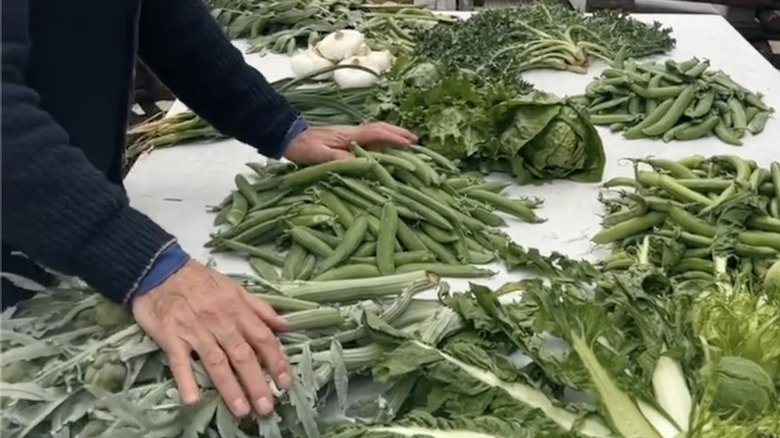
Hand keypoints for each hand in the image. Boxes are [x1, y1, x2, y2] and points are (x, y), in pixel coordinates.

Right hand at [131, 260, 288, 416]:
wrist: (159, 269)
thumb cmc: (200, 279)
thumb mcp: (235, 287)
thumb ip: (260, 308)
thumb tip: (285, 325)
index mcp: (237, 308)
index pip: (262, 337)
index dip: (276, 361)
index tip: (284, 383)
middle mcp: (219, 320)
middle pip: (242, 354)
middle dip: (256, 382)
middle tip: (266, 407)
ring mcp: (194, 329)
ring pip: (216, 361)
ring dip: (230, 388)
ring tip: (241, 410)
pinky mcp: (170, 335)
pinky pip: (179, 361)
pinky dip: (186, 380)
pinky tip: (193, 400)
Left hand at [283, 122, 417, 164]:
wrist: (289, 137)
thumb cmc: (305, 147)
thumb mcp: (322, 156)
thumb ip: (342, 159)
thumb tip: (364, 164)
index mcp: (350, 134)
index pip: (377, 133)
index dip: (395, 138)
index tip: (411, 144)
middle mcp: (354, 131)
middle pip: (381, 129)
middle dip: (399, 133)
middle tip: (416, 141)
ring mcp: (350, 133)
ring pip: (377, 131)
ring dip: (393, 135)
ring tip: (407, 143)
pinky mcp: (346, 138)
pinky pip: (370, 137)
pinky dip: (383, 139)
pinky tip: (386, 146)